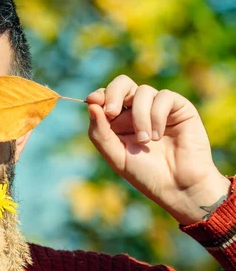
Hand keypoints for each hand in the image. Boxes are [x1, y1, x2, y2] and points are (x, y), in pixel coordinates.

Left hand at [86, 75, 230, 224]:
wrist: (177, 187)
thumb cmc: (145, 174)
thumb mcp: (115, 156)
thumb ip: (100, 132)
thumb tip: (91, 104)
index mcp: (119, 121)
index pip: (106, 97)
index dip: (100, 96)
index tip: (93, 101)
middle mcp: (137, 111)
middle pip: (122, 83)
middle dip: (114, 94)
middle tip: (111, 112)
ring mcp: (158, 108)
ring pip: (143, 92)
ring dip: (139, 116)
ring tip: (145, 141)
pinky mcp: (179, 108)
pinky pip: (163, 97)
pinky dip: (157, 116)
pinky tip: (158, 136)